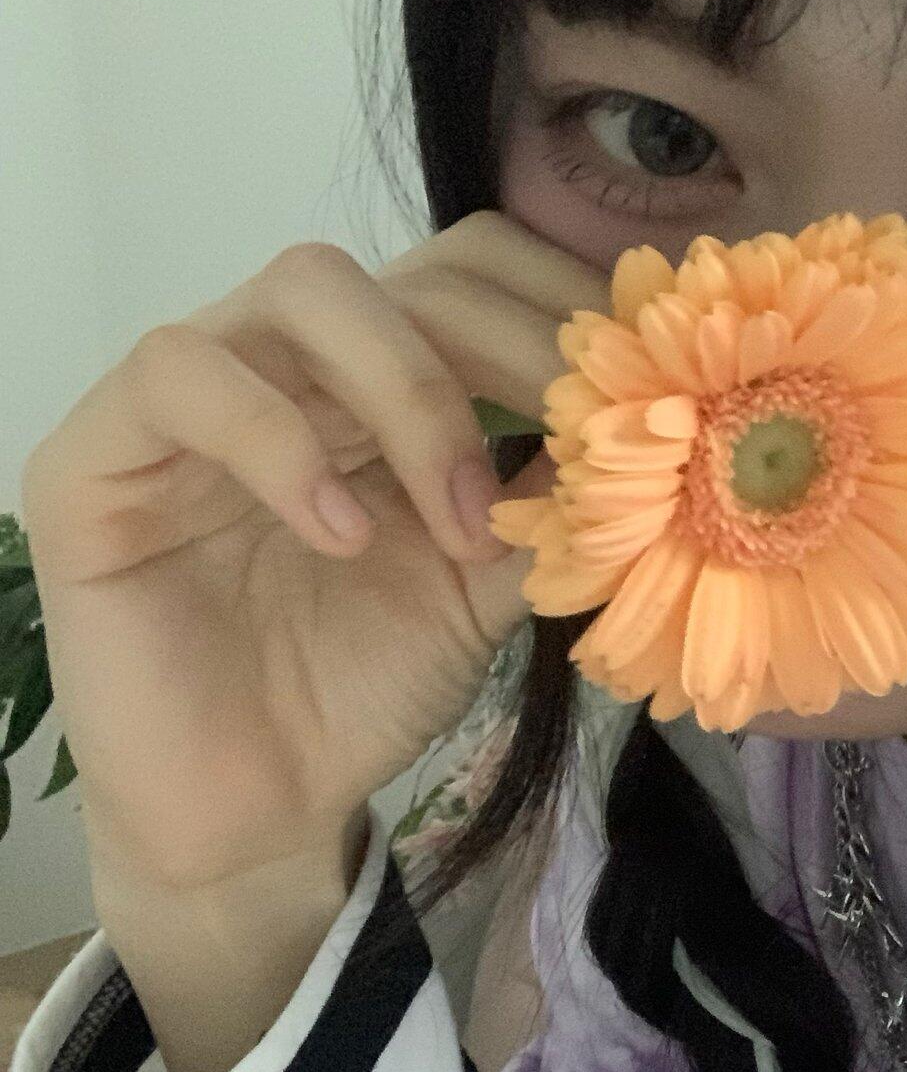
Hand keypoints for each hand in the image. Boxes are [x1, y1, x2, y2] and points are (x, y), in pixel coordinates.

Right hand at [20, 211, 602, 890]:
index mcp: (381, 378)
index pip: (473, 267)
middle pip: (413, 265)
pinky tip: (342, 533)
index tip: (640, 382)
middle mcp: (292, 360)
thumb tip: (645, 424)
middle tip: (579, 441)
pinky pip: (182, 375)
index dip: (560, 303)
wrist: (258, 806)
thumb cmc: (363, 685)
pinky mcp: (95, 454)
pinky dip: (281, 444)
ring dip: (413, 391)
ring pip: (306, 286)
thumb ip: (551, 500)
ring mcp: (192, 393)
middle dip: (512, 349)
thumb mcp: (488, 586)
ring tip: (459, 521)